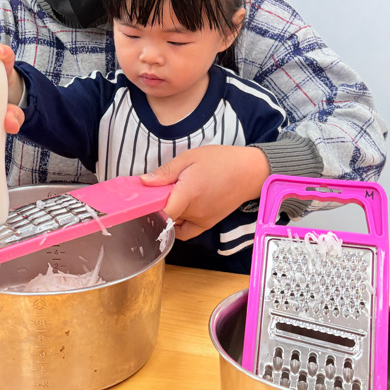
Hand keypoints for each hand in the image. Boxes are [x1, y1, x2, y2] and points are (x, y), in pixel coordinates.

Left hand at [140, 145, 270, 240]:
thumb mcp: (190, 157)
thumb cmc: (221, 161)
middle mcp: (194, 211)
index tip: (139, 199)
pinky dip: (177, 225)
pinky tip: (176, 211)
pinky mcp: (207, 224)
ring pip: (174, 223)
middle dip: (156, 205)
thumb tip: (144, 182)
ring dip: (167, 213)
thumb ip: (166, 172)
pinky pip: (185, 232)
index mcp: (188, 193)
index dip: (146, 208)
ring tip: (170, 196)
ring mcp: (201, 220)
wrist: (249, 172)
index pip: (160, 212)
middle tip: (155, 191)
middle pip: (165, 216)